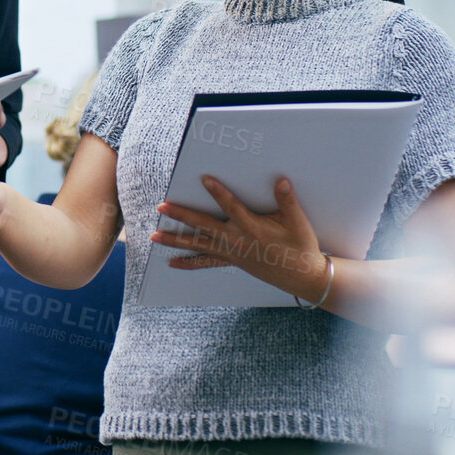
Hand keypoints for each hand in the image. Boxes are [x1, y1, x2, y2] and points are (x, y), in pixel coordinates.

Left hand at [151, 176, 329, 300]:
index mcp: (252, 228)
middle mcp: (236, 241)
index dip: (218, 192)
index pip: (231, 206)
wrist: (301, 276)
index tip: (204, 178)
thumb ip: (287, 201)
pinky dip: (188, 263)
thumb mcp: (298, 222)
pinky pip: (206, 263)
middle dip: (181, 215)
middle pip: (203, 226)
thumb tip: (281, 181)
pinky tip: (172, 263)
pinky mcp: (231, 261)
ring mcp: (231, 253)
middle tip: (162, 207)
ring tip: (153, 237)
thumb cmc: (300, 246)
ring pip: (198, 245)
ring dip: (174, 240)